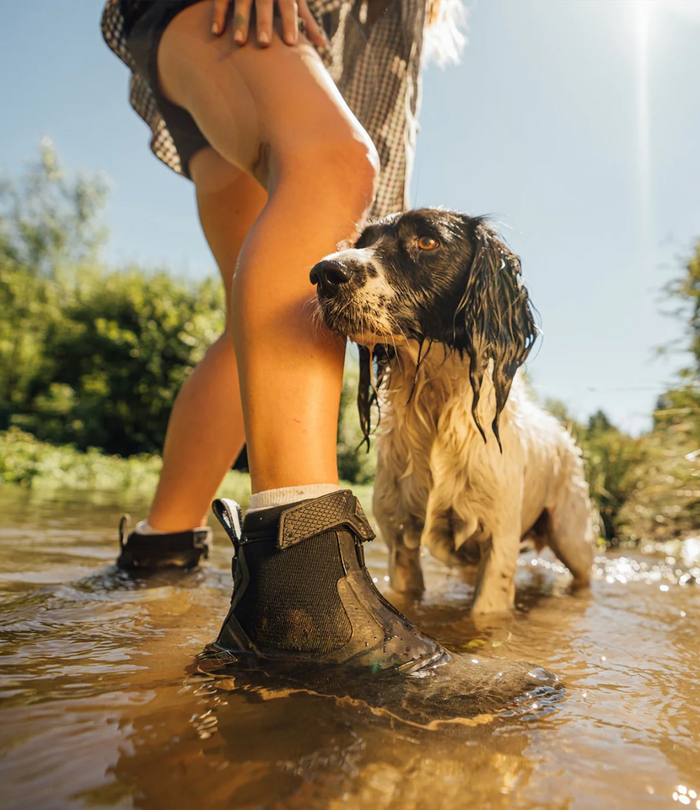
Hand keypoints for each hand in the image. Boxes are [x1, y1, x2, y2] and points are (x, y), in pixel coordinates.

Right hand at [211, 0, 326, 47]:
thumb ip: (307, 21)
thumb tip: (322, 45)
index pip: (289, 5)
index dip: (290, 23)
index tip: (291, 43)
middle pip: (265, 3)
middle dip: (264, 22)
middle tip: (265, 44)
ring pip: (241, 2)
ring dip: (240, 21)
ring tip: (240, 42)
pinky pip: (220, 0)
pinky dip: (218, 15)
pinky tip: (216, 33)